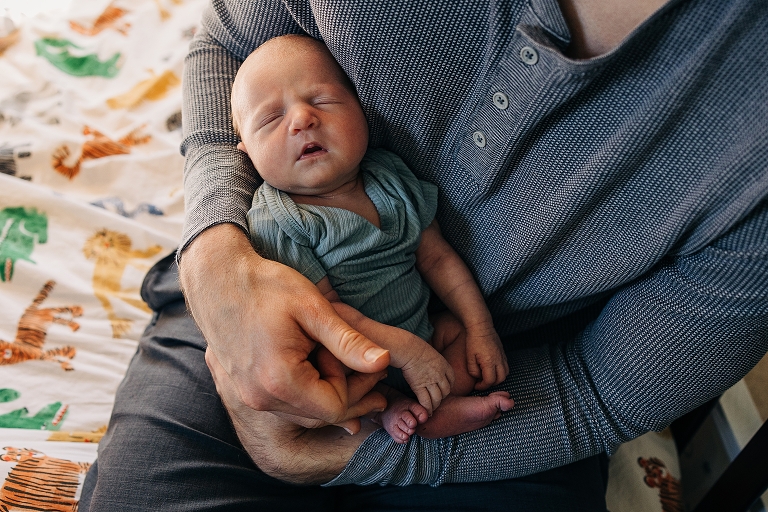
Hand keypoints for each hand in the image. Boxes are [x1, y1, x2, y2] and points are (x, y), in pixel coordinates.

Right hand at [180, 224, 389, 426]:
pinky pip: (284, 404)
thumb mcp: (314, 309)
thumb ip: (349, 341)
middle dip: (348, 394)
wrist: (217, 278)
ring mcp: (248, 397)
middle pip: (320, 416)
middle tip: (369, 367)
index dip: (358, 386)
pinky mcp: (243, 389)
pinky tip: (317, 364)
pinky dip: (306, 391)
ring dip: (326, 392)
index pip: (336, 407)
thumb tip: (385, 362)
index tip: (366, 359)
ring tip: (342, 361)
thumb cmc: (265, 286)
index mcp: (280, 381)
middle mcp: (260, 398)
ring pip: (303, 412)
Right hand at [399, 341, 453, 414]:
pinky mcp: (419, 387)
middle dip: (442, 397)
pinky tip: (426, 411)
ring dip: (435, 405)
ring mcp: (430, 381)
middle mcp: (439, 375)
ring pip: (437, 398)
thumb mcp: (432, 352)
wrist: (407, 349)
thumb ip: (435, 361)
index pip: (452, 380)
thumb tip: (432, 364)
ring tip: (432, 409)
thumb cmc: (415, 347)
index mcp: (444, 365)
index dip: (448, 387)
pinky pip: (425, 401)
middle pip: (446, 391)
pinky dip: (427, 408)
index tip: (444, 390)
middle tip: (437, 401)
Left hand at [465, 323, 508, 389]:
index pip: (490, 381)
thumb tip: (478, 377)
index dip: (482, 386)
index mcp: (489, 362)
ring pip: (505, 373)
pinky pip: (506, 366)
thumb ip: (473, 370)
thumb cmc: (473, 341)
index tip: (476, 385)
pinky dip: (500, 371)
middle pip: (501, 379)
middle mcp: (499, 360)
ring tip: (487, 376)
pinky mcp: (503, 352)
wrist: (481, 326)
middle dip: (491, 384)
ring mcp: (502, 356)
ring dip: (497, 378)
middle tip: (482, 382)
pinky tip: (491, 368)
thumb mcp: (469, 357)